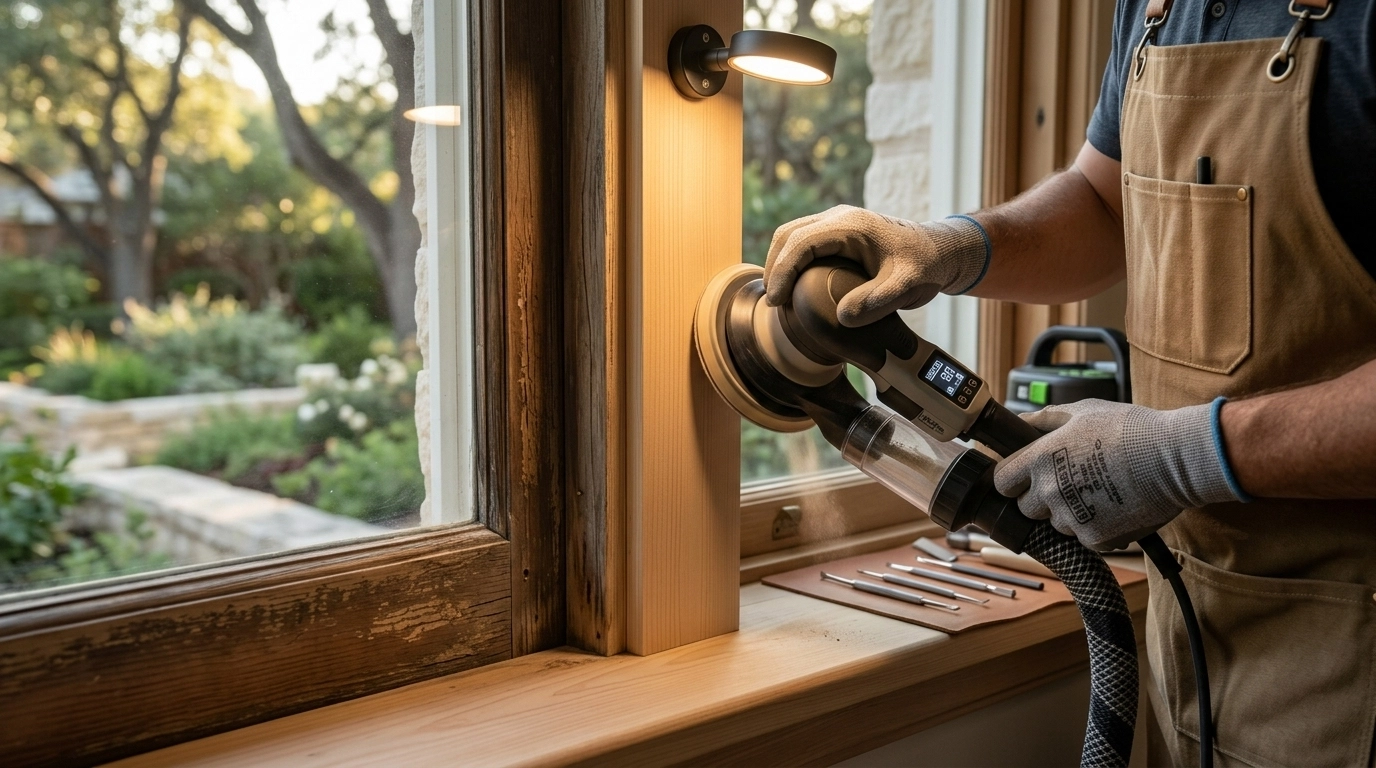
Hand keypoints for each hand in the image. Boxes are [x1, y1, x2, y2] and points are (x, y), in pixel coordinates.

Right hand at [762, 206, 988, 326]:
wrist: (941, 251)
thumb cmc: (926, 267)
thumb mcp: (907, 287)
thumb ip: (878, 302)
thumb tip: (842, 317)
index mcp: (851, 225)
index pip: (801, 242)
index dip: (783, 270)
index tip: (778, 301)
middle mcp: (839, 217)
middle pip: (788, 234)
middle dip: (774, 267)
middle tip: (774, 302)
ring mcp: (837, 222)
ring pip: (792, 235)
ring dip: (780, 263)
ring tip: (779, 296)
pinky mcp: (838, 232)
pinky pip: (804, 241)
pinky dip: (791, 261)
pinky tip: (793, 286)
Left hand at [993, 399, 1245, 550]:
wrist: (1174, 458)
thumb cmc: (1131, 430)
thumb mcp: (1083, 411)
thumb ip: (1045, 419)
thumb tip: (1020, 421)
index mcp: (1040, 458)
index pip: (1002, 480)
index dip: (1012, 479)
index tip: (1023, 478)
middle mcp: (1050, 490)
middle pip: (1026, 507)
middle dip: (1040, 499)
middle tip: (1068, 484)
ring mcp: (1072, 517)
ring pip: (1056, 524)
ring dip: (1069, 514)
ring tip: (1098, 492)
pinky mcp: (1095, 538)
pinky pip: (1084, 537)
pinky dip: (1095, 527)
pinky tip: (1114, 507)